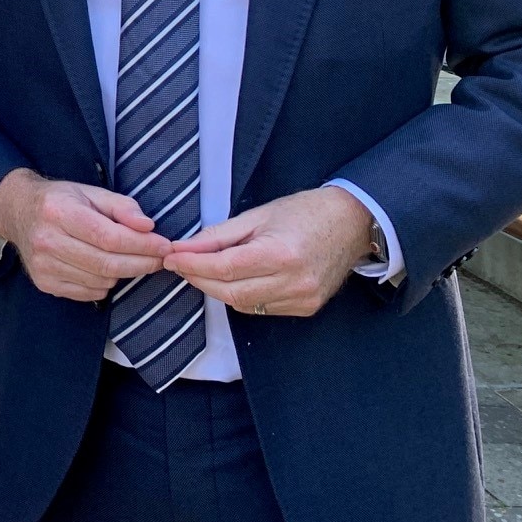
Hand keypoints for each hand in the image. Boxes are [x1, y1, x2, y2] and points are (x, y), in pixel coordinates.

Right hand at [0, 168, 173, 302]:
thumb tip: (148, 227)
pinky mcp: (44, 283)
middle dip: (142, 263)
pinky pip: (89, 293)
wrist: (18, 212)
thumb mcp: (91, 192)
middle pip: (107, 264)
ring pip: (101, 281)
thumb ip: (122, 207)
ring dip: (124, 273)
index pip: (109, 237)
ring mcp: (43, 266)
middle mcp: (47, 241)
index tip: (164, 245)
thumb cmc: (61, 200)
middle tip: (159, 258)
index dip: (142, 245)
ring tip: (128, 258)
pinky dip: (106, 283)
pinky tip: (105, 268)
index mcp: (59, 212)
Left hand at [165, 186, 373, 317]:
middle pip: (230, 292)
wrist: (351, 223)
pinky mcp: (306, 308)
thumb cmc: (303, 212)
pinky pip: (261, 308)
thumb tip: (183, 248)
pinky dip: (240, 296)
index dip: (192, 265)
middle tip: (179, 264)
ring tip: (201, 269)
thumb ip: (217, 235)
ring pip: (243, 304)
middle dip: (198, 279)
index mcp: (280, 254)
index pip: (224, 268)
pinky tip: (232, 280)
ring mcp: (302, 299)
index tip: (170, 257)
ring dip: (216, 289)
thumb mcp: (256, 216)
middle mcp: (293, 282)